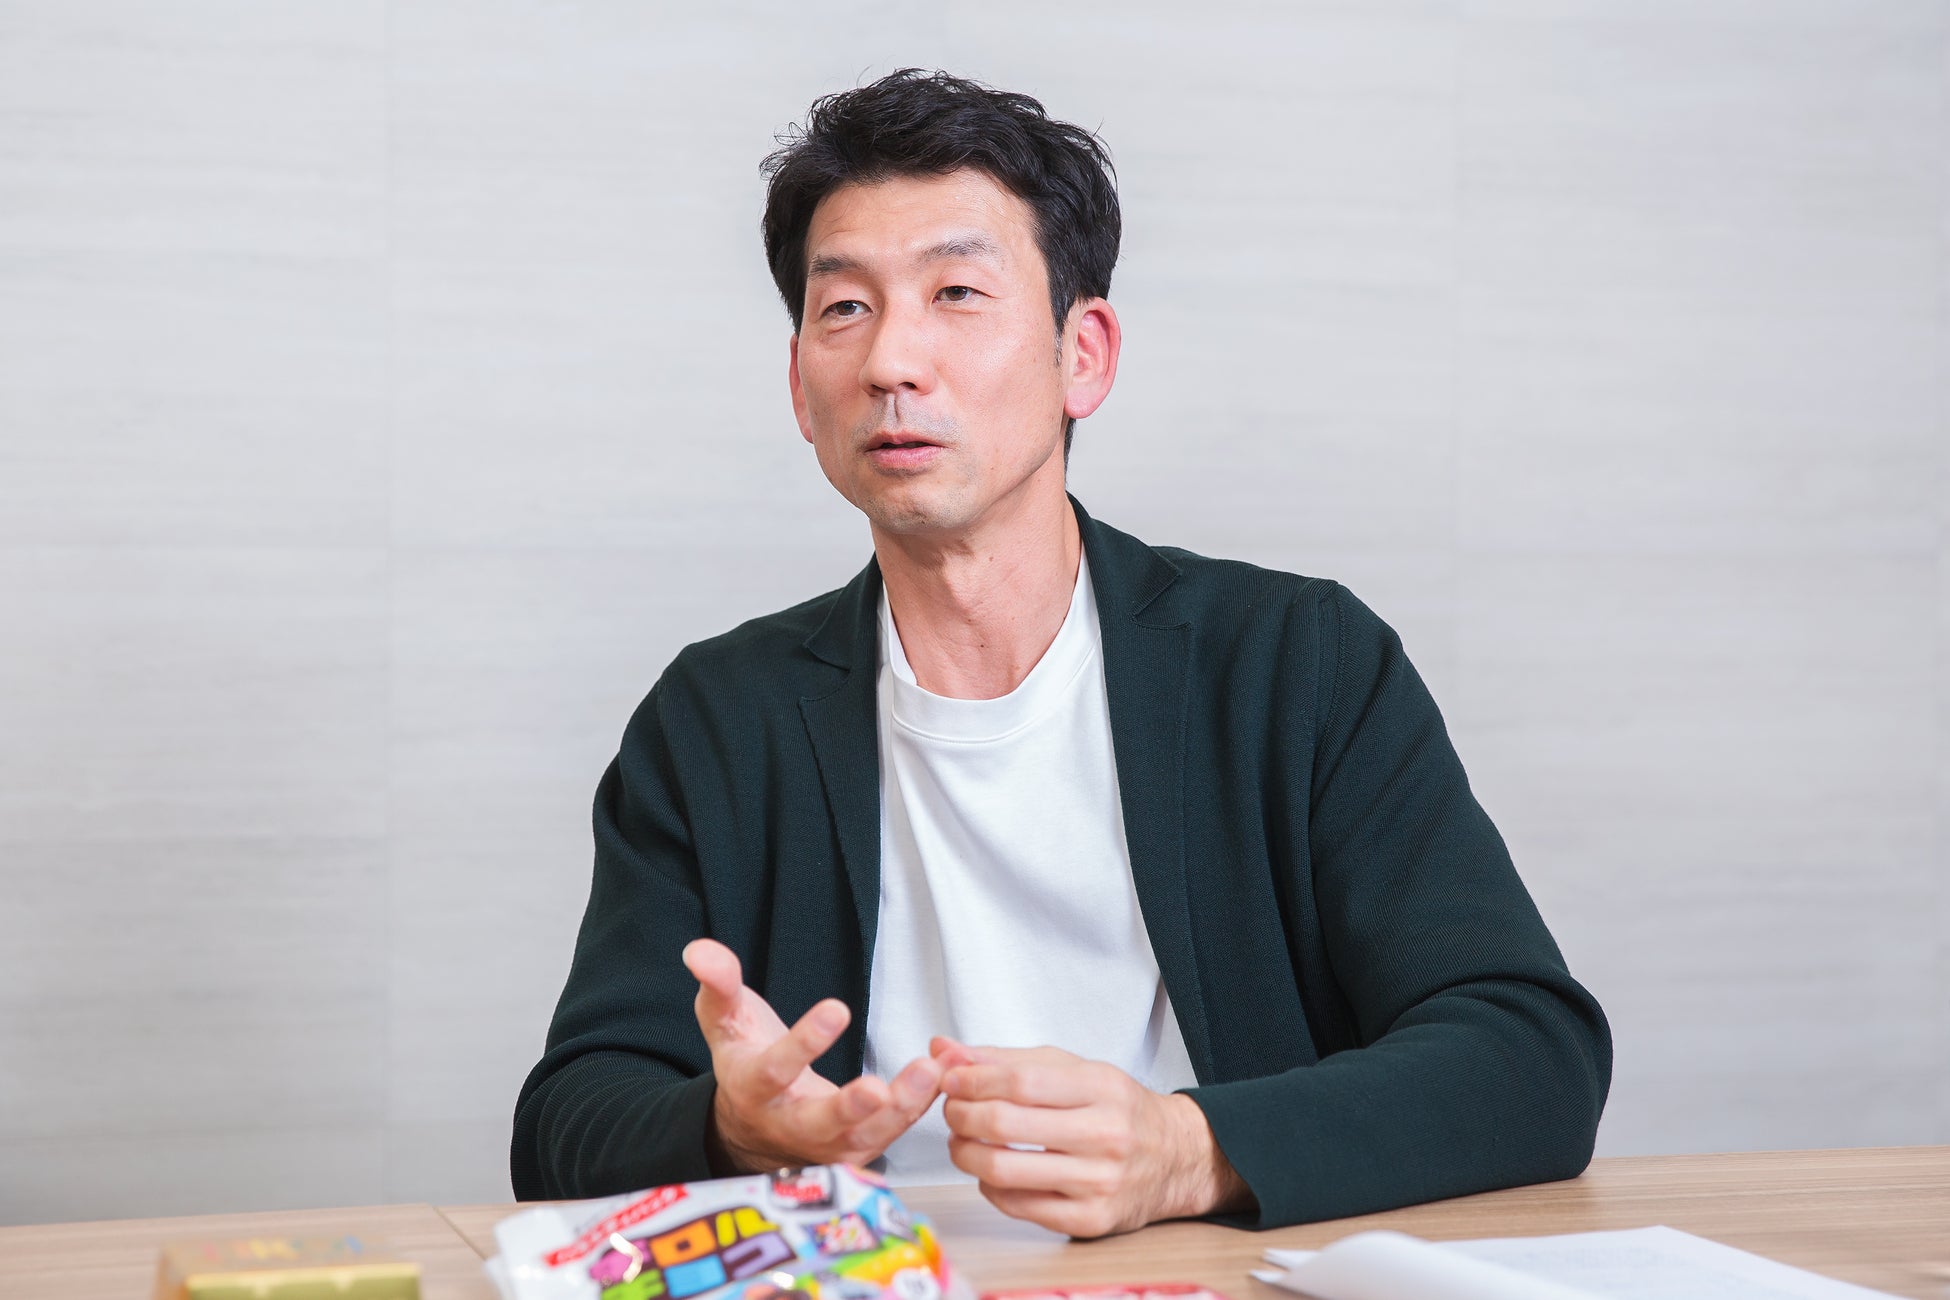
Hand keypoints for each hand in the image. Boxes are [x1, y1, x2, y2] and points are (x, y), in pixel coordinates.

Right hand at [684, 938, 942, 1172]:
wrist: (753, 1125)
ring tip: (929, 1072)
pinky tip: (941, 1073)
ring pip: (864, 1138)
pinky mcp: (856, 1150)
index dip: (804, 1043)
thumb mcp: (725, 1020)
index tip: (837, 1009)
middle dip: (848, 1108)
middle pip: (818, 1125)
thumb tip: (699, 951)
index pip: (774, 1071)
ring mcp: (824, 1145)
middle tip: (877, 1088)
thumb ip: (718, 985)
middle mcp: (788, 1126)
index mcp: (752, 1089)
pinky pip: (891, 1134)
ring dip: (900, 1108)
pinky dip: (918, 1107)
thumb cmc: (745, 1060)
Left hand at [933, 1038, 1251, 1237]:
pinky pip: (1017, 1206)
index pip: (1020, 1081)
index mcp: (1103, 1087)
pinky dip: (989, 1187)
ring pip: (1004, 1170)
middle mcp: (1106, 1135)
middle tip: (952, 1110)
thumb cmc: (1115, 1108)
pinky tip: (991, 1171)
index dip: (972, 1080)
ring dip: (965, 1154)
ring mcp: (1099, 1182)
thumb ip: (1005, 1060)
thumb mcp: (1071, 1069)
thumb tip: (943, 1049)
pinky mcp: (1090, 1220)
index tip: (950, 1079)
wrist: (1174, 1158)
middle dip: (961, 1115)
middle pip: (1005, 1125)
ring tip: (962, 1141)